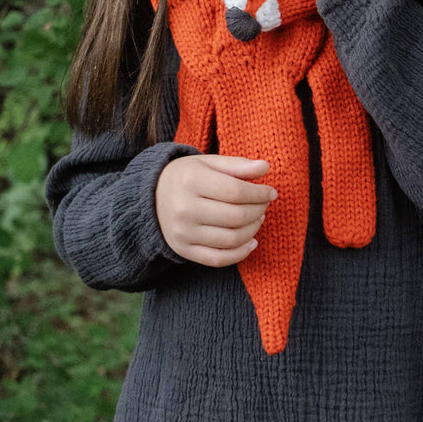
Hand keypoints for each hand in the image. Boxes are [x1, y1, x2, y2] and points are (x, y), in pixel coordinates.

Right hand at [155, 155, 275, 266]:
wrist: (151, 196)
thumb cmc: (188, 175)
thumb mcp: (210, 162)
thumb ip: (237, 165)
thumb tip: (265, 168)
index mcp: (191, 181)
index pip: (236, 191)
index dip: (260, 193)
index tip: (271, 192)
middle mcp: (184, 209)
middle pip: (235, 217)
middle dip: (258, 211)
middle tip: (264, 204)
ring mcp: (182, 233)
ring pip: (230, 239)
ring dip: (253, 230)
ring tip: (258, 218)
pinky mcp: (183, 250)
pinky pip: (217, 259)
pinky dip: (239, 254)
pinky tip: (252, 242)